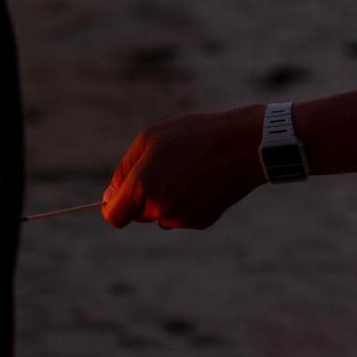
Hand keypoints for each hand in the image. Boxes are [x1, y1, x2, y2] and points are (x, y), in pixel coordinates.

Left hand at [101, 105, 266, 228]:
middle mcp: (159, 208)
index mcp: (142, 186)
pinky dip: (186, 204)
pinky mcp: (201, 222)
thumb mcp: (150, 138)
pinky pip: (182, 217)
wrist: (244, 145)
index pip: (114, 216)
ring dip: (165, 201)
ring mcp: (181, 218)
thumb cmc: (194, 135)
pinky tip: (201, 182)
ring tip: (186, 172)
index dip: (113, 207)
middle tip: (163, 170)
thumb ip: (125, 169)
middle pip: (137, 215)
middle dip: (142, 198)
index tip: (118, 198)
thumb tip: (111, 194)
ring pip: (160, 216)